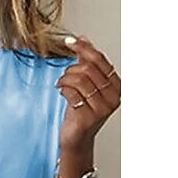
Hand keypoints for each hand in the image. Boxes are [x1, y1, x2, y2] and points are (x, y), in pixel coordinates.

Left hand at [55, 35, 120, 151]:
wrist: (76, 138)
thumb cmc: (80, 112)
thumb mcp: (86, 85)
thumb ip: (86, 63)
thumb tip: (82, 39)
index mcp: (116, 86)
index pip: (100, 60)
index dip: (84, 48)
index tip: (70, 41)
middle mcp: (113, 97)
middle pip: (88, 69)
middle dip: (71, 69)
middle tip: (64, 77)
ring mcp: (102, 108)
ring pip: (80, 80)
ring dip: (65, 79)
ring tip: (61, 84)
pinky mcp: (88, 117)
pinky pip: (72, 93)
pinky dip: (63, 89)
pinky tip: (61, 92)